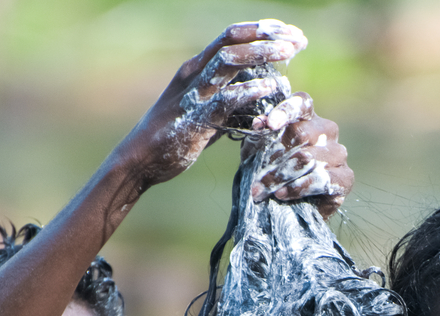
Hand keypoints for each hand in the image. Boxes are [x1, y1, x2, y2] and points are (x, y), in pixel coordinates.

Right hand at [112, 20, 306, 190]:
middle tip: (298, 40)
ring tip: (289, 54)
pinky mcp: (195, 119)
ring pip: (228, 62)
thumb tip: (259, 98)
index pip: (231, 36)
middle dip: (267, 37)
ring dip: (261, 55)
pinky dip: (249, 92)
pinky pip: (225, 100)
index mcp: (197, 68)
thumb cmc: (174, 136)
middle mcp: (195, 74)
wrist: (141, 160)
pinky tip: (270, 89)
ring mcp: (194, 94)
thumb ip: (229, 101)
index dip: (262, 30)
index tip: (290, 33)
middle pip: (233, 41)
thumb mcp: (206, 111)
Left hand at [246, 92, 353, 218]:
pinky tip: (282, 195)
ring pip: (309, 158)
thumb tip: (260, 124)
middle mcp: (327, 131)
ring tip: (261, 191)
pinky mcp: (345, 178)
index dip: (286, 111)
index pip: (302, 103)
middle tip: (256, 178)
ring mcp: (339, 154)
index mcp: (307, 118)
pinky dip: (298, 188)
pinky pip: (322, 179)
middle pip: (301, 134)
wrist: (285, 210)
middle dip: (274, 158)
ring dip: (281, 176)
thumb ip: (258, 137)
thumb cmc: (271, 175)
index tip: (270, 125)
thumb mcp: (257, 154)